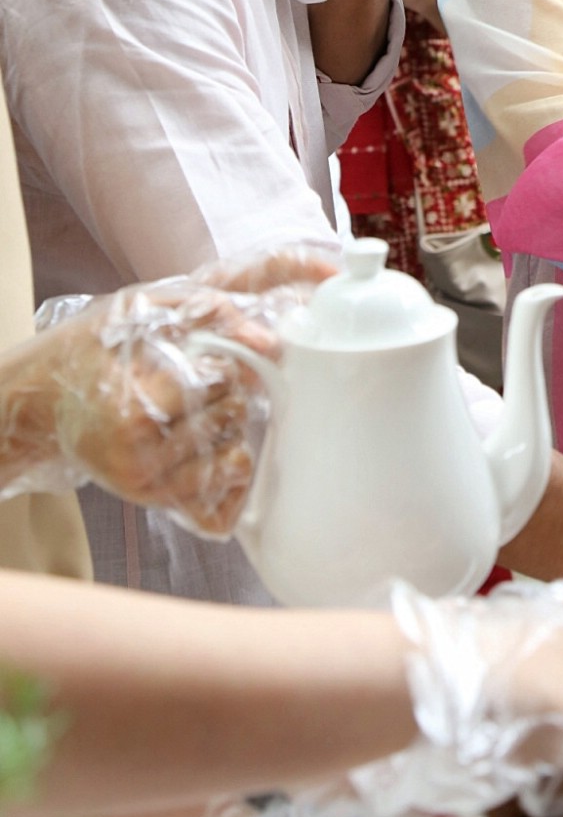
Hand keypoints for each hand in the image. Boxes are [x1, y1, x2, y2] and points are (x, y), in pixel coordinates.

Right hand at [2, 250, 334, 535]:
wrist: (41, 403)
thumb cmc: (93, 350)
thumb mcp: (140, 310)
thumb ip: (206, 310)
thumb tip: (268, 342)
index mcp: (133, 410)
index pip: (219, 381)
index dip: (227, 361)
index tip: (216, 356)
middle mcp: (140, 460)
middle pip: (234, 415)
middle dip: (232, 390)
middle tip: (205, 382)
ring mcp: (149, 488)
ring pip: (236, 456)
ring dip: (232, 427)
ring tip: (200, 412)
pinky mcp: (157, 505)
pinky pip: (223, 499)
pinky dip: (228, 471)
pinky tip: (209, 447)